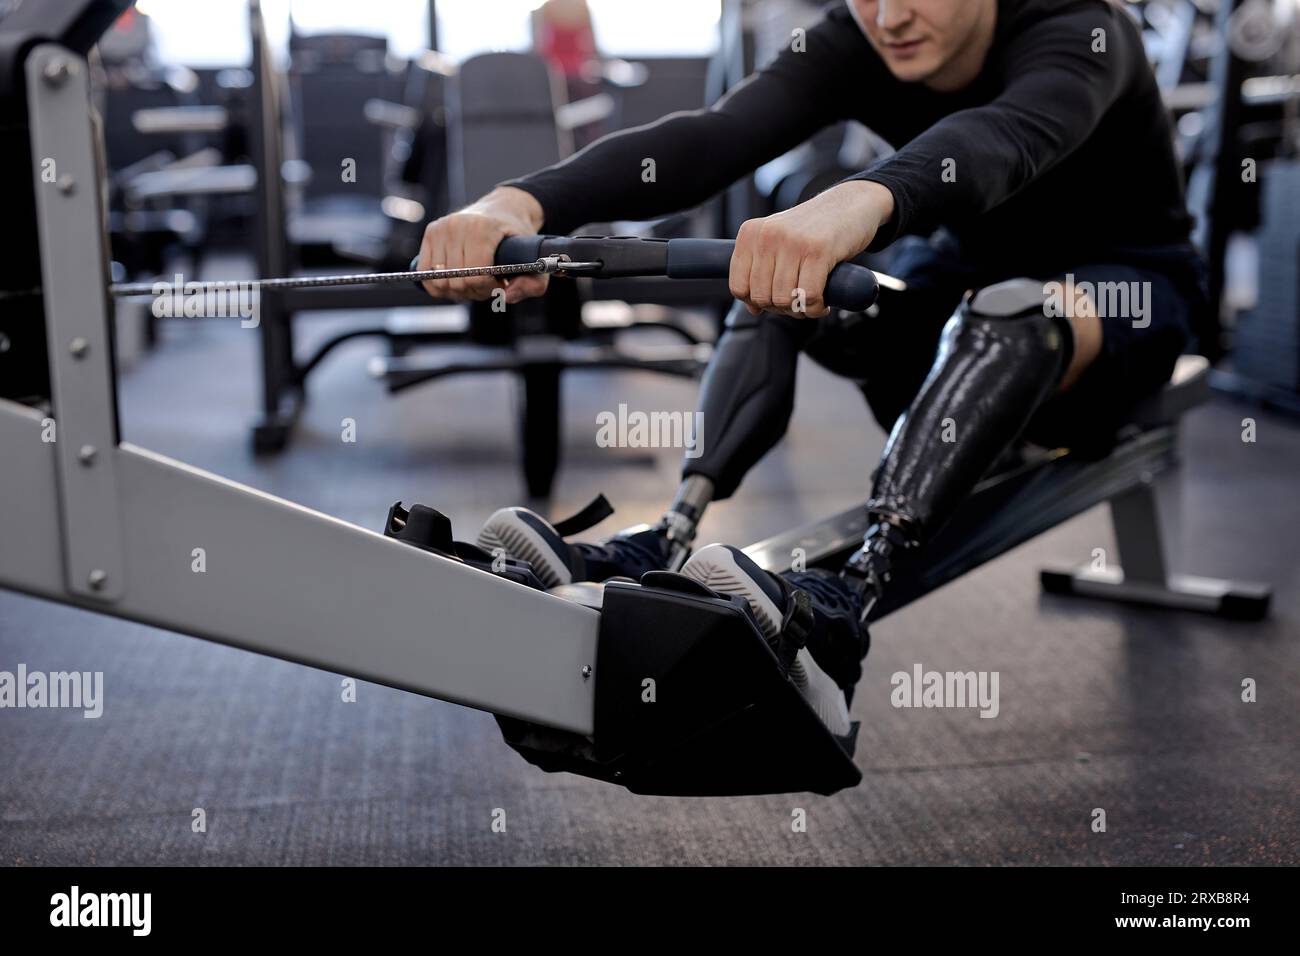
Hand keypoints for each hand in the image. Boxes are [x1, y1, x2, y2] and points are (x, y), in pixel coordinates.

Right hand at [417, 187, 546, 302]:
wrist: (503, 210)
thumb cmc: (517, 237)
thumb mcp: (534, 260)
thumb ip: (532, 285)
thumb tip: (505, 298)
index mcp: (482, 229)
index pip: (476, 276)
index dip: (488, 289)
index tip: (500, 283)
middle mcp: (457, 225)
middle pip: (457, 282)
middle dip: (474, 291)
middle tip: (488, 284)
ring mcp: (441, 228)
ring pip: (440, 281)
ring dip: (457, 290)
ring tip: (474, 281)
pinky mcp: (431, 232)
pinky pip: (425, 273)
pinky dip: (439, 285)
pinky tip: (456, 280)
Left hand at [729, 180, 893, 317]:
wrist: (850, 204)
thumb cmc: (813, 229)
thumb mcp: (778, 242)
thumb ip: (761, 271)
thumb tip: (753, 309)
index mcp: (751, 233)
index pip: (739, 287)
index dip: (757, 303)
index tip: (775, 299)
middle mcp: (767, 235)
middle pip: (762, 297)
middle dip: (782, 308)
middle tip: (798, 301)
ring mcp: (792, 241)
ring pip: (784, 299)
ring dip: (800, 310)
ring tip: (811, 301)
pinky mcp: (818, 250)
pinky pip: (808, 297)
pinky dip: (816, 308)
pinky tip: (823, 303)